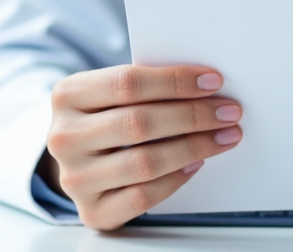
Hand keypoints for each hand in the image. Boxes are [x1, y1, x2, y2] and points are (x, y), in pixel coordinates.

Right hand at [43, 64, 243, 229]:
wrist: (77, 160)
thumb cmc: (104, 117)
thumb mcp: (110, 93)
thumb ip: (144, 87)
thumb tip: (205, 85)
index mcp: (68, 95)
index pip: (128, 83)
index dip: (175, 81)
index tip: (213, 81)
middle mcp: (64, 137)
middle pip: (139, 123)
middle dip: (193, 115)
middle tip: (228, 112)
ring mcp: (74, 178)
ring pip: (145, 162)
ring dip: (193, 147)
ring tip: (223, 136)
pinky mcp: (91, 211)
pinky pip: (143, 197)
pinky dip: (176, 179)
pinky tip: (196, 163)